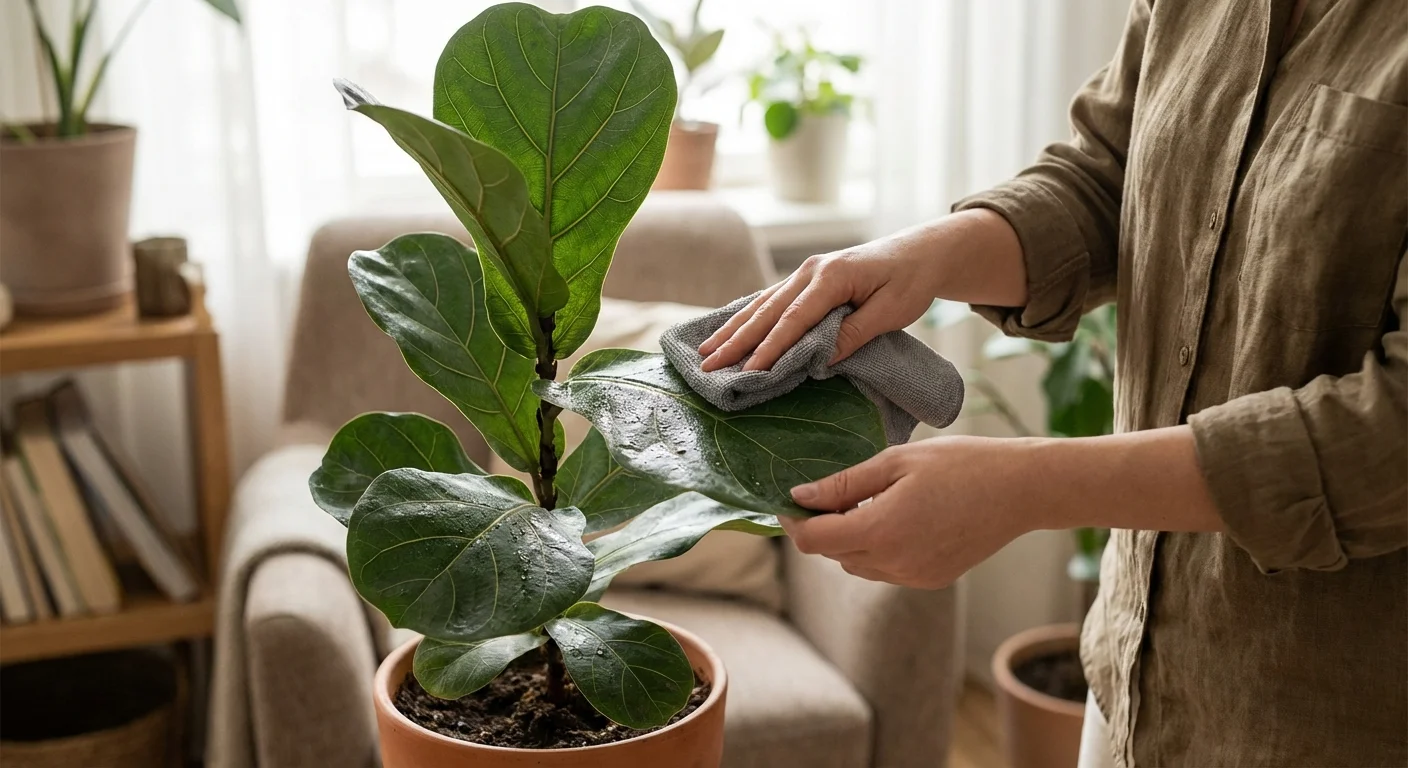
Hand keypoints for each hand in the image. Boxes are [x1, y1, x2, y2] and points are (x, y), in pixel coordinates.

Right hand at [698, 240, 939, 371]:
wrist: (921, 251)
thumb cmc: (910, 281)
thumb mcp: (891, 311)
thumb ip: (854, 333)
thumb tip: (819, 361)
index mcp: (832, 277)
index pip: (793, 320)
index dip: (769, 348)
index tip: (749, 372)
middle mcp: (810, 271)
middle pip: (767, 311)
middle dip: (736, 340)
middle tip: (708, 365)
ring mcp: (805, 272)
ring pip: (762, 304)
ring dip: (734, 329)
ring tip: (706, 351)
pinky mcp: (806, 278)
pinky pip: (771, 300)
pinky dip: (748, 317)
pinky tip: (730, 330)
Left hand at [778, 436, 1045, 588]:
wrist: (1022, 489)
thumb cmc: (961, 464)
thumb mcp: (895, 461)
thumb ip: (844, 484)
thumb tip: (800, 496)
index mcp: (881, 531)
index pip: (813, 540)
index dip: (793, 521)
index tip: (789, 499)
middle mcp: (894, 564)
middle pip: (832, 553)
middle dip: (822, 526)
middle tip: (832, 490)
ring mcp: (914, 577)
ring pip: (857, 564)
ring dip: (849, 538)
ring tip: (869, 501)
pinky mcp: (931, 580)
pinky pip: (885, 569)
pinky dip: (877, 548)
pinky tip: (897, 517)